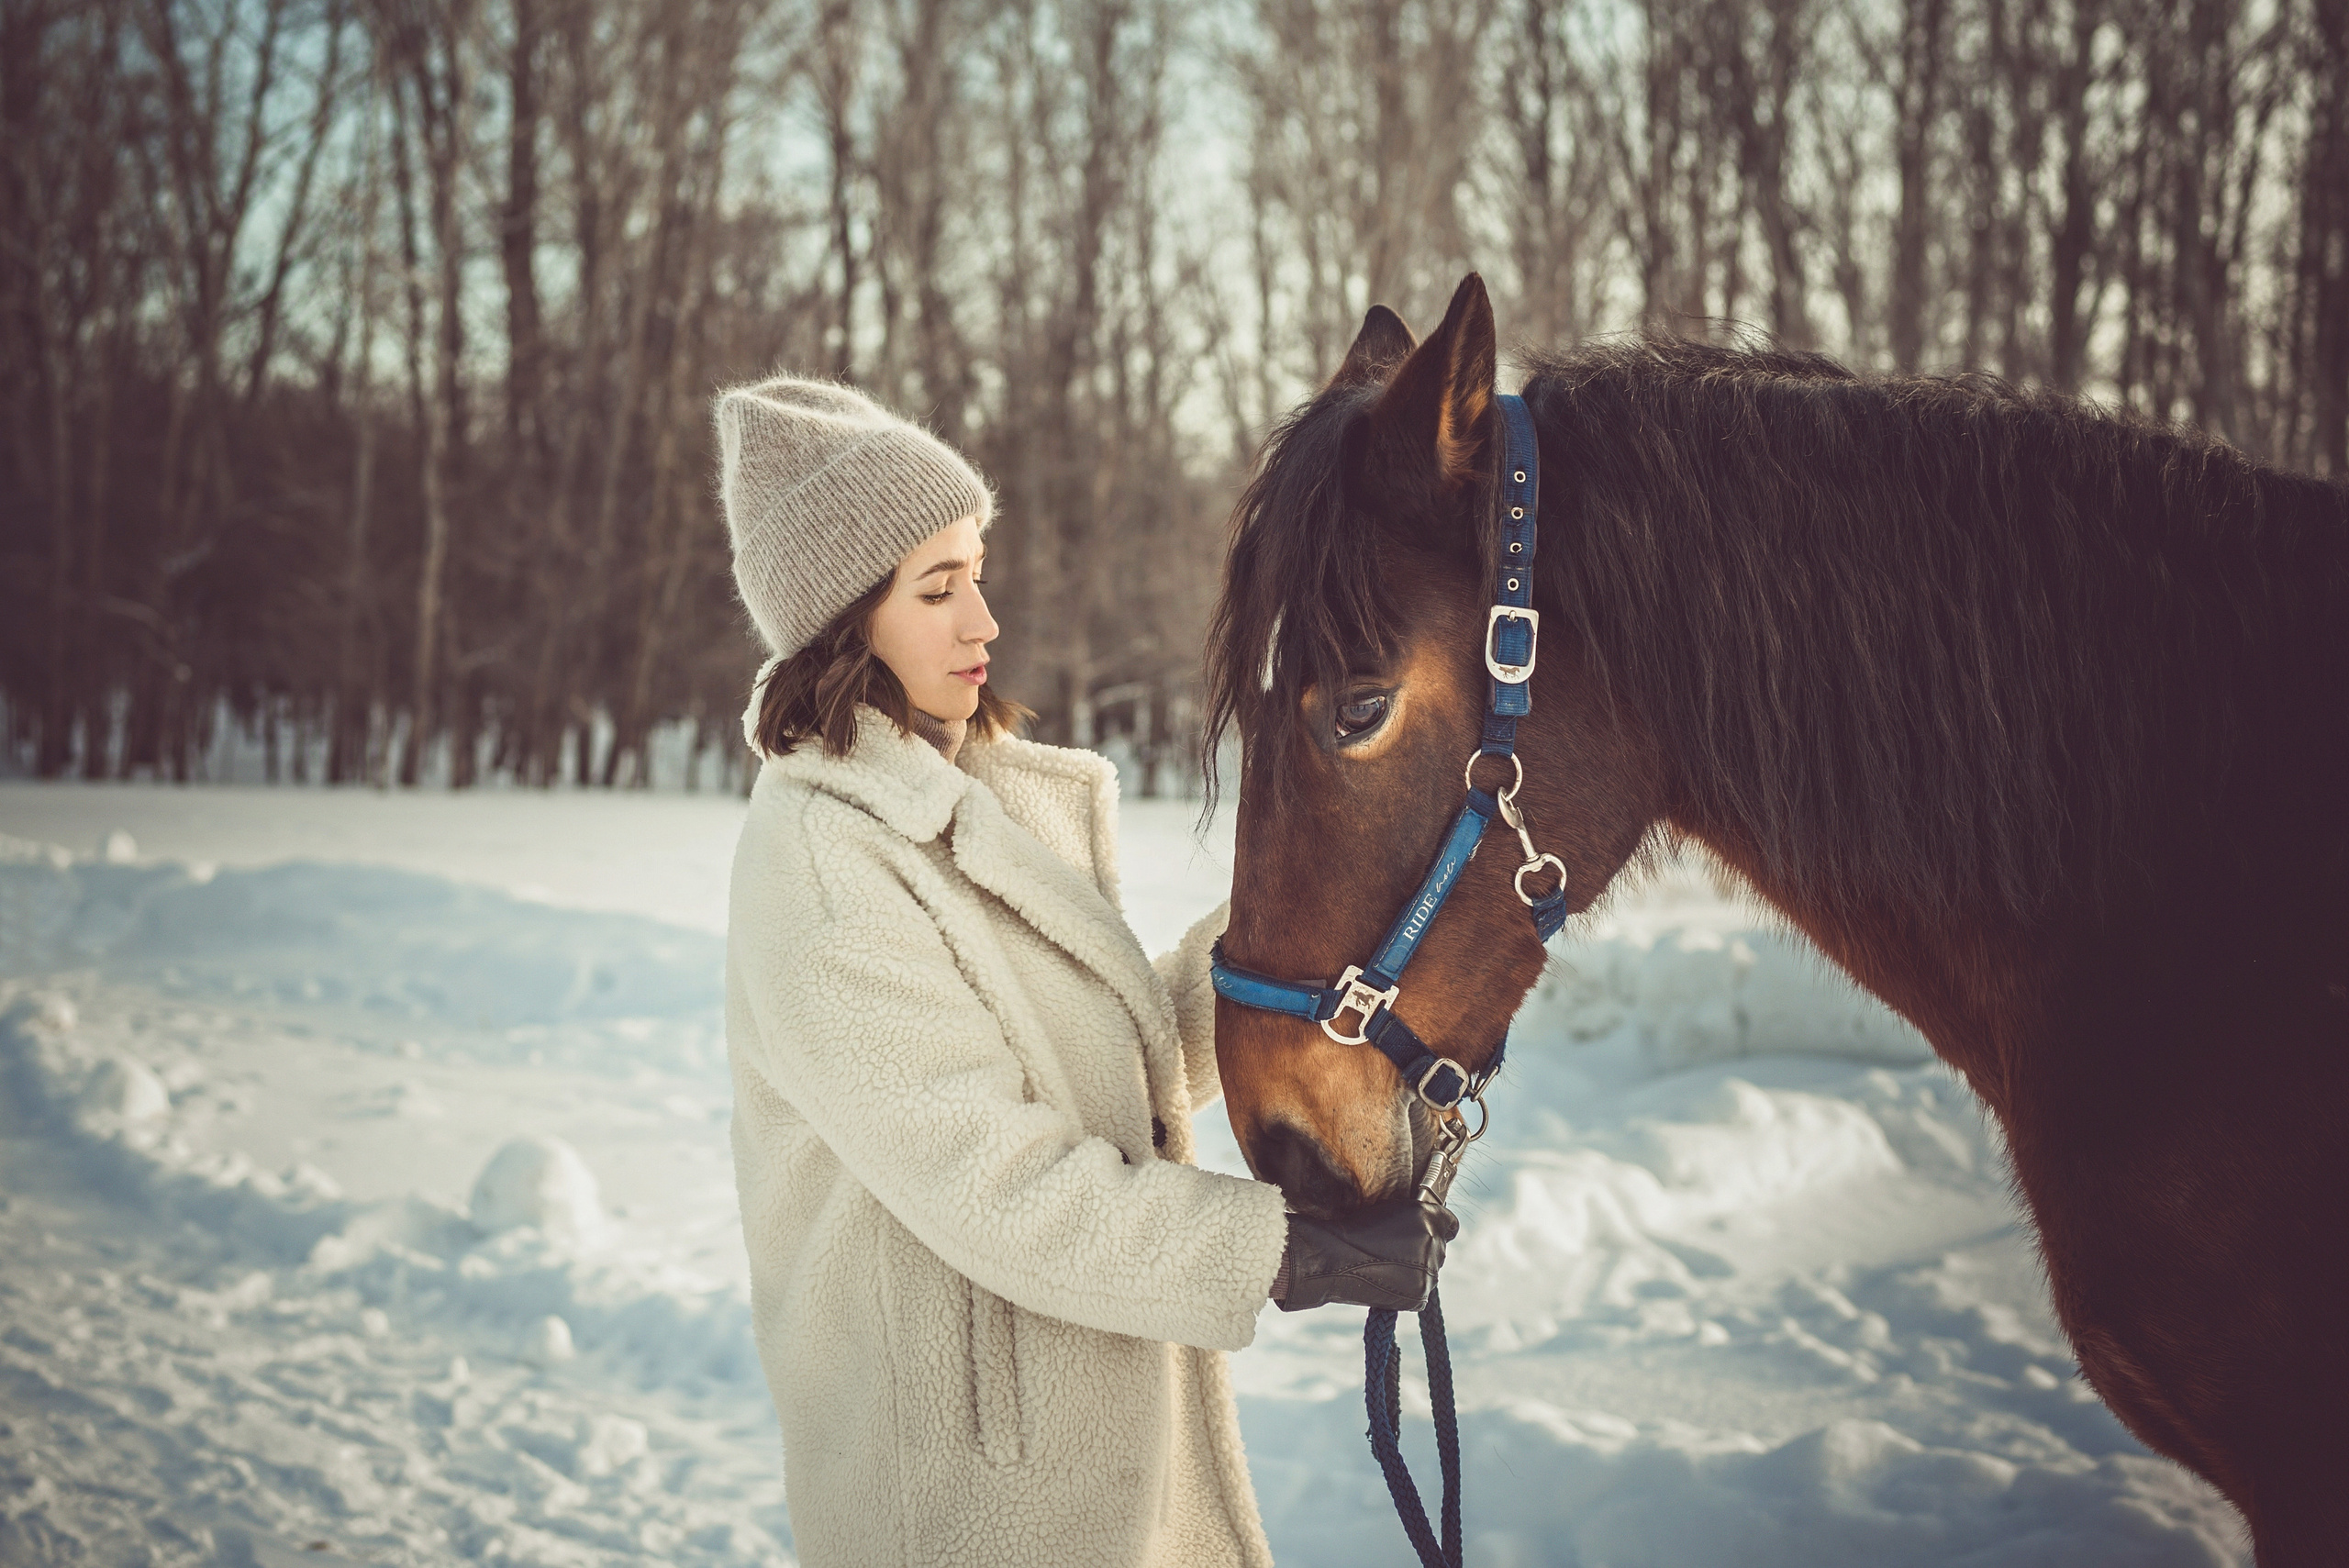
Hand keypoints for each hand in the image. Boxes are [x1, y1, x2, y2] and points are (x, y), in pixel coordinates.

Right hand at [1272, 1198, 1458, 1312]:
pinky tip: (1388, 1279)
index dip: (1436, 1226)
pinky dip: (1409, 1288)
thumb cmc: (1355, 1228)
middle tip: (1396, 1248)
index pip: (1450, 1224)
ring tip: (1387, 1264)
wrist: (1335, 1260)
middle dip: (1424, 1248)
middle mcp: (1434, 1243)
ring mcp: (1429, 1271)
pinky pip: (1422, 1290)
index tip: (1425, 1230)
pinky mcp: (1420, 1295)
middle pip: (1440, 1247)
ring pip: (1431, 1270)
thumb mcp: (1388, 1208)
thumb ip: (1416, 1215)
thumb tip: (1431, 1225)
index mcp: (1428, 1217)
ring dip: (1417, 1269)